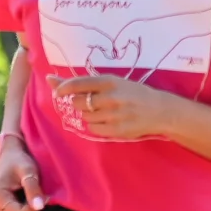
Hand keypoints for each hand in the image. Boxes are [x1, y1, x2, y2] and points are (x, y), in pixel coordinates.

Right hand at [0, 134, 44, 210]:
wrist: (10, 155)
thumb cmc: (19, 160)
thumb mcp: (28, 171)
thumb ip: (33, 189)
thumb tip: (39, 207)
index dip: (36, 209)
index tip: (46, 196)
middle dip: (33, 210)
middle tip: (39, 193)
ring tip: (32, 193)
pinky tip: (28, 198)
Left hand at [51, 74, 169, 138]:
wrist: (159, 110)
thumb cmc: (134, 93)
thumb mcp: (114, 82)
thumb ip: (85, 83)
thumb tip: (50, 79)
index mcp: (110, 82)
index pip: (79, 84)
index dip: (64, 87)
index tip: (57, 91)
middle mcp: (111, 98)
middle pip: (78, 102)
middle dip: (80, 102)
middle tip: (93, 102)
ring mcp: (114, 115)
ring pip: (85, 117)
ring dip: (89, 114)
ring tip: (106, 111)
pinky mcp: (116, 130)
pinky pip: (93, 129)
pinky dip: (96, 125)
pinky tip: (109, 121)